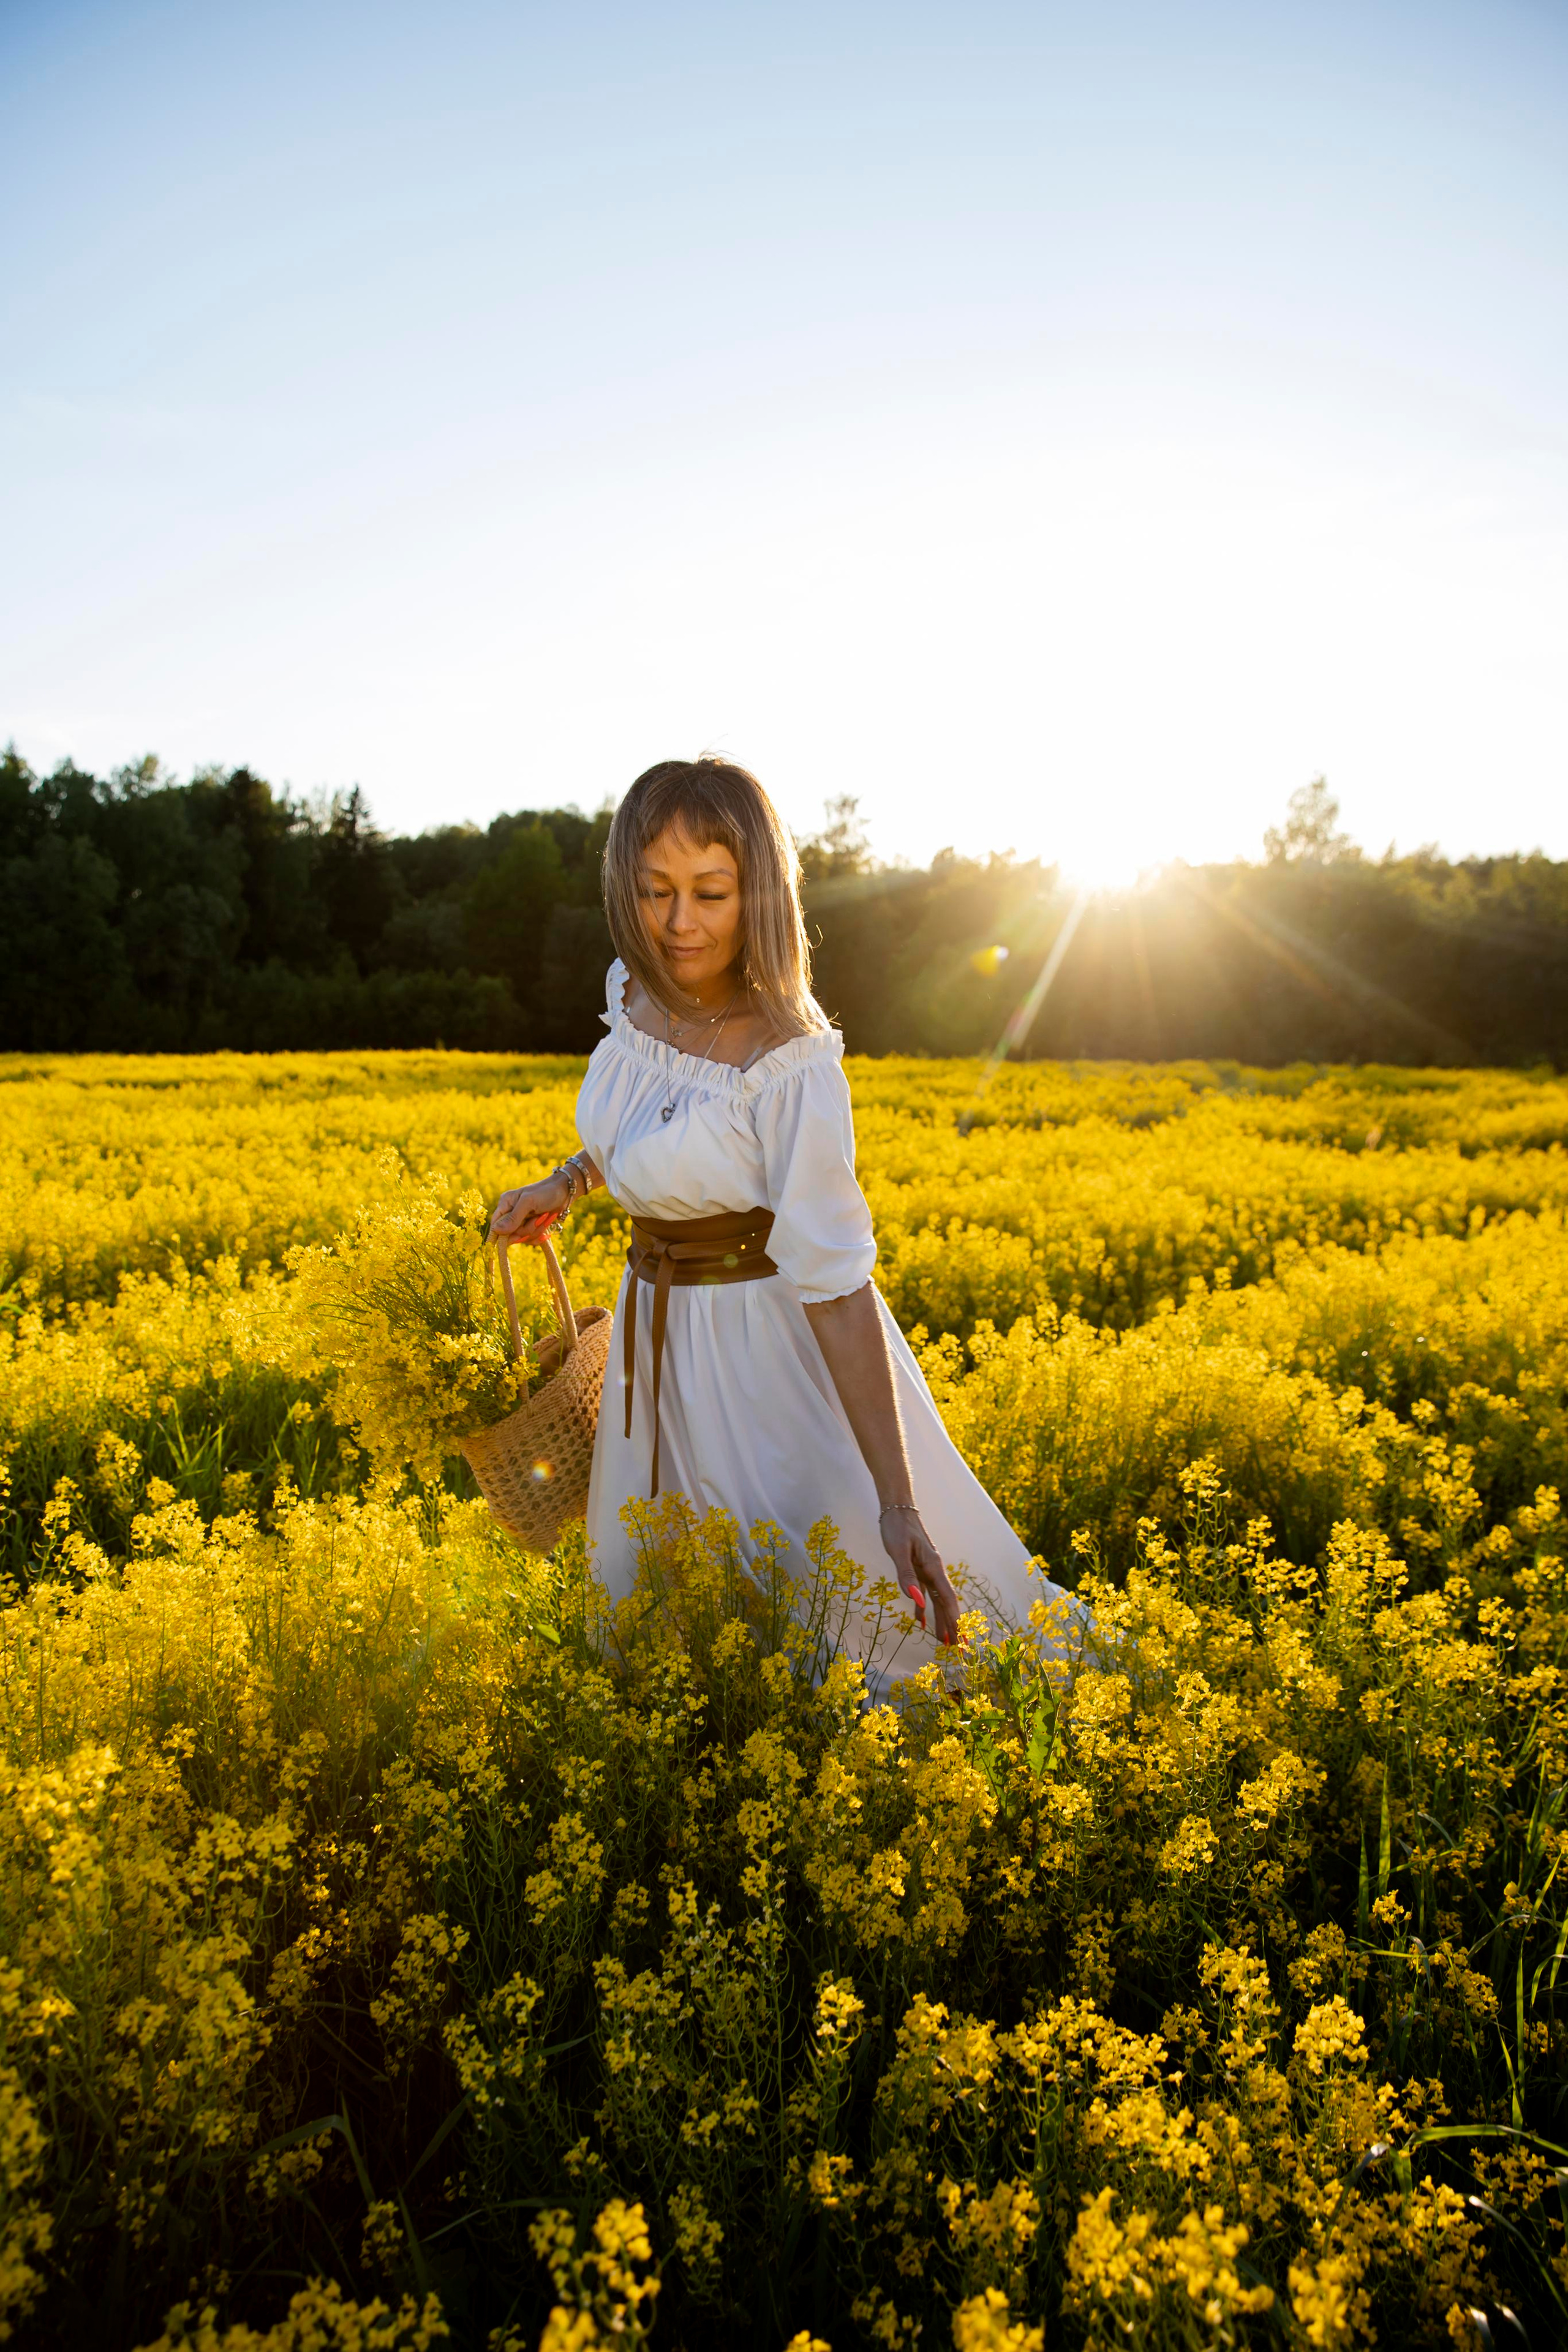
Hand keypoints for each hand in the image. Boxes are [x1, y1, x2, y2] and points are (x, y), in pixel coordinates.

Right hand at [488, 1173, 569, 1248]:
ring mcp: (521, 1221)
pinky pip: (531, 1239)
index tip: (516, 1237)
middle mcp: (511, 1213)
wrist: (565, 1191)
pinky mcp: (531, 1227)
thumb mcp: (529, 1202)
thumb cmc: (546, 1191)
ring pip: (523, 1238)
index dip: (502, 1235)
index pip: (495, 1225)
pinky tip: (548, 1223)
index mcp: (506, 1204)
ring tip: (546, 1216)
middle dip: (527, 1230)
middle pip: (511, 1234)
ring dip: (537, 1230)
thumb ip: (513, 1217)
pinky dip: (541, 1233)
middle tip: (538, 1218)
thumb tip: (497, 1230)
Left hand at [879, 1506, 960, 1646]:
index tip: (960, 1638)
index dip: (954, 1620)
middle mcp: (934, 1571)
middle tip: (959, 1648)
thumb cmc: (897, 1527)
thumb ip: (907, 1576)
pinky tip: (921, 1622)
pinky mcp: (917, 1569)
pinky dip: (924, 1609)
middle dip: (952, 1625)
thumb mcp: (899, 1551)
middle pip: (945, 1603)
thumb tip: (919, 1602)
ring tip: (945, 1641)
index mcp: (933, 1567)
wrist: (897, 1508)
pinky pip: (924, 1594)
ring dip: (940, 1620)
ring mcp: (926, 1570)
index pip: (947, 1599)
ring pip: (936, 1601)